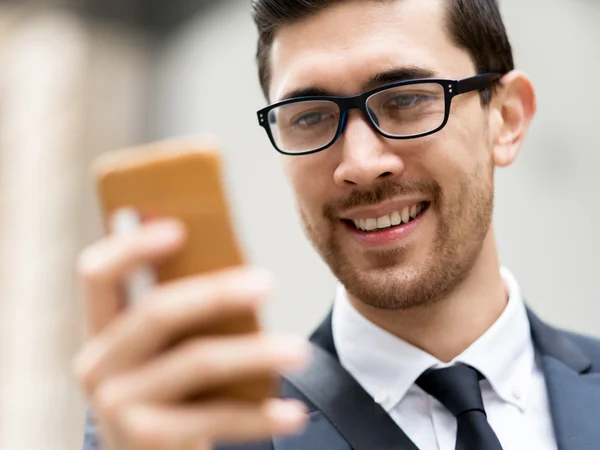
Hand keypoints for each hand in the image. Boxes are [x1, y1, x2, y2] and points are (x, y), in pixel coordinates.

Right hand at [74, 219, 309, 449]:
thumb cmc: (172, 391)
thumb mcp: (164, 350)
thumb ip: (183, 309)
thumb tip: (234, 266)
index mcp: (102, 329)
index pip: (98, 275)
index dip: (132, 247)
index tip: (180, 228)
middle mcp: (97, 365)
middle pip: (155, 314)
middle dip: (215, 293)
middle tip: (267, 283)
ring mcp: (117, 407)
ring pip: (195, 363)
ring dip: (255, 353)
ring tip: (300, 350)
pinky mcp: (146, 442)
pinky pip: (214, 419)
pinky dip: (259, 416)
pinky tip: (292, 413)